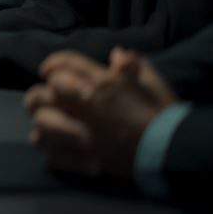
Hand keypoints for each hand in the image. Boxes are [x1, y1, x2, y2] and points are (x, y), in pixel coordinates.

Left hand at [24, 48, 178, 179]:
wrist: (173, 152)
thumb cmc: (165, 115)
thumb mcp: (154, 84)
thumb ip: (134, 67)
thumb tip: (119, 53)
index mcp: (103, 84)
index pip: (65, 66)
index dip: (53, 65)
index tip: (47, 70)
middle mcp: (87, 107)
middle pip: (43, 95)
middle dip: (39, 95)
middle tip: (43, 98)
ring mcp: (83, 135)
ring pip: (42, 124)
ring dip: (42, 122)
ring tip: (45, 123)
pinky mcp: (85, 160)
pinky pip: (52, 154)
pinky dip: (50, 148)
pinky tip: (52, 145)